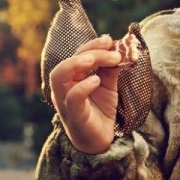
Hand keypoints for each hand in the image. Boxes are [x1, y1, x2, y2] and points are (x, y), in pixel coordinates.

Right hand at [50, 35, 123, 153]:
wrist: (100, 139)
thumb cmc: (100, 110)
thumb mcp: (108, 85)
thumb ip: (110, 68)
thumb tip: (120, 48)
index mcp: (71, 77)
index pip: (77, 55)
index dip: (92, 45)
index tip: (110, 40)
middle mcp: (64, 87)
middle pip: (67, 62)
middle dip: (88, 51)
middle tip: (110, 49)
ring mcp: (65, 101)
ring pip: (59, 76)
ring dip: (76, 63)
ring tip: (94, 59)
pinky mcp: (73, 115)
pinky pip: (72, 98)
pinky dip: (83, 86)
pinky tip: (96, 81)